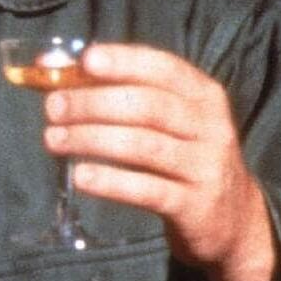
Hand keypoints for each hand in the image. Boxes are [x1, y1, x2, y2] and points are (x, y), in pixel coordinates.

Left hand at [48, 43, 277, 280]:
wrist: (232, 221)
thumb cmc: (181, 157)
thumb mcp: (163, 121)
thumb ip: (110, 89)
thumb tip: (48, 65)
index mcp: (203, 96)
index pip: (164, 68)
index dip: (124, 62)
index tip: (85, 60)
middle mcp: (210, 126)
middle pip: (148, 106)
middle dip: (94, 103)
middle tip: (52, 108)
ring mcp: (205, 167)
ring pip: (143, 145)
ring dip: (91, 139)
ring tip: (53, 139)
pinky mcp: (195, 206)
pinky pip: (147, 189)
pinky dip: (110, 181)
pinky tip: (79, 176)